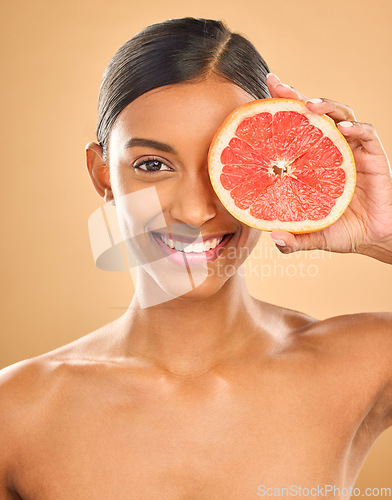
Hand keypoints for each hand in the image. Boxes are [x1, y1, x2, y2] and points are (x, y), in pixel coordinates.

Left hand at [265, 73, 391, 263]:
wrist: (374, 238)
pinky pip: (366, 135)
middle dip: (297, 96)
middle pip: (315, 115)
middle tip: (278, 85)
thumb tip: (274, 238)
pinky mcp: (373, 157)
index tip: (264, 91)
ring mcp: (352, 151)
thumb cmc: (341, 231)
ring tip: (309, 105)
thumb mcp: (312, 235)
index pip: (295, 129)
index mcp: (312, 162)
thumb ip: (293, 240)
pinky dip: (355, 129)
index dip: (281, 109)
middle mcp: (331, 150)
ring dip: (326, 106)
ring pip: (341, 116)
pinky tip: (341, 129)